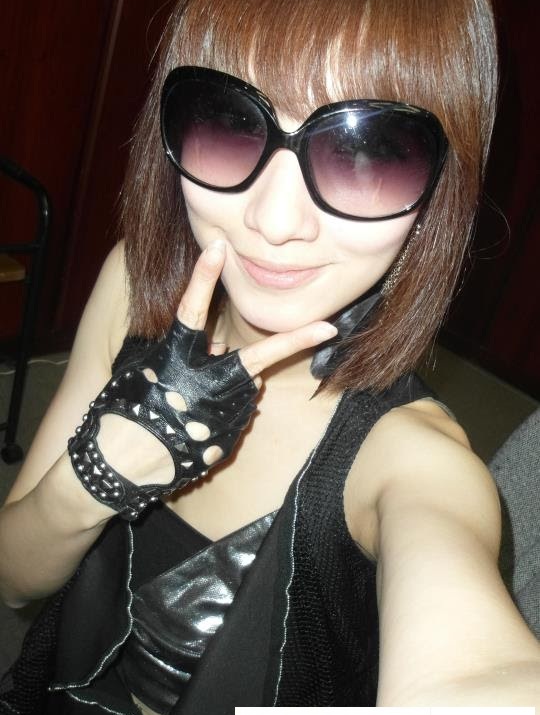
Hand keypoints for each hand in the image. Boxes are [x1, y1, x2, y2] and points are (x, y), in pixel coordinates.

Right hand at [68, 241, 336, 519]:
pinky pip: (234, 415)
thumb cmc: (121, 411)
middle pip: (256, 357)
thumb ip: (183, 351)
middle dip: (296, 341)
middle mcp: (204, 383)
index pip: (191, 308)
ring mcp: (221, 414)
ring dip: (230, 387)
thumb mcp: (142, 369)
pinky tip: (194, 426)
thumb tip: (218, 346)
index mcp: (174, 358)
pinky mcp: (227, 438)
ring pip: (242, 388)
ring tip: (191, 406)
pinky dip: (223, 412)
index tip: (218, 246)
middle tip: (329, 327)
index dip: (204, 276)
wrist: (117, 468)